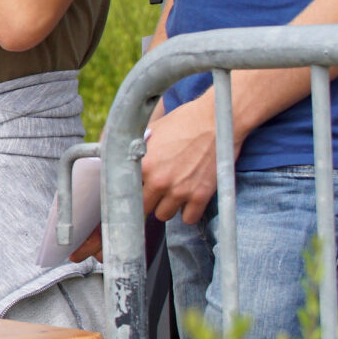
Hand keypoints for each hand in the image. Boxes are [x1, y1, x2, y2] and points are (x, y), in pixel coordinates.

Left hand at [139, 92, 222, 223]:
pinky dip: (188, 212)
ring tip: (173, 193)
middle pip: (145, 208)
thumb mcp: (152, 130)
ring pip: (164, 215)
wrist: (217, 119)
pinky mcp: (201, 196)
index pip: (128, 192)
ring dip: (167, 206)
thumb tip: (121, 157)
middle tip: (157, 191)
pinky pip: (189, 219)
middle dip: (149, 200)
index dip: (134, 189)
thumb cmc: (184, 120)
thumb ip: (137, 149)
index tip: (139, 188)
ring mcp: (181, 191)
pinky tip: (189, 200)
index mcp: (144, 166)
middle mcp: (159, 181)